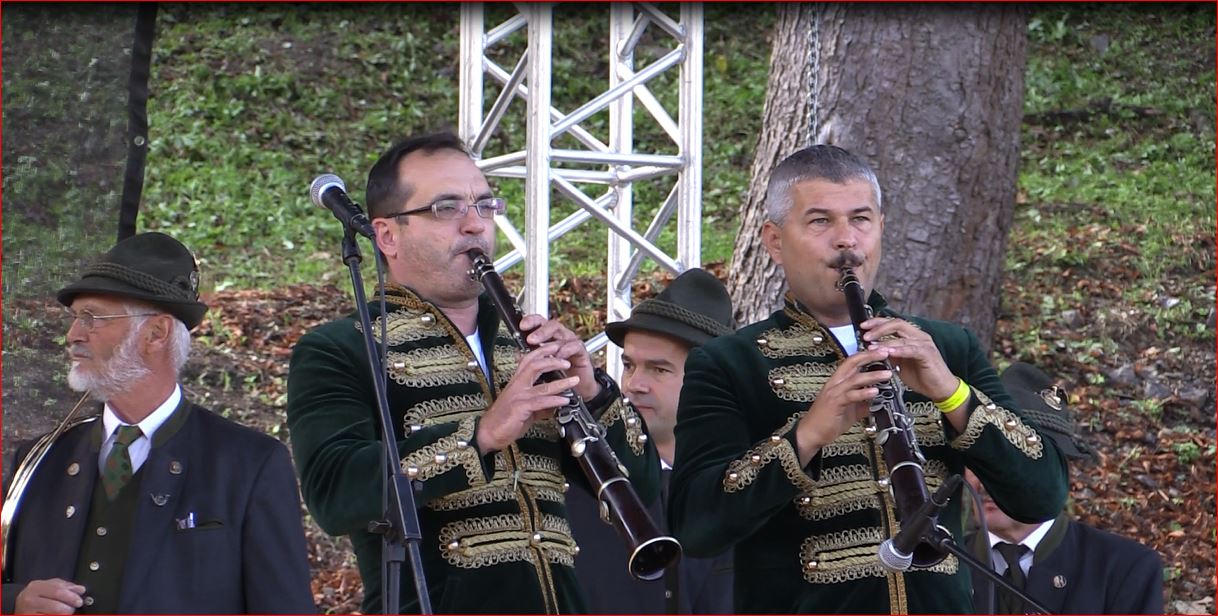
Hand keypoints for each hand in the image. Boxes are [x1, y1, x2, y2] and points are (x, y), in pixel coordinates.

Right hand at [15, 578, 84, 613]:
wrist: (18, 604)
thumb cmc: (36, 595)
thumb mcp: (49, 585)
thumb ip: (65, 586)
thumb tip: (80, 589)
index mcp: (36, 587)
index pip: (58, 591)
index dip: (71, 596)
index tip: (79, 600)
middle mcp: (30, 600)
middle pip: (57, 606)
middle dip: (69, 608)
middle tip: (74, 608)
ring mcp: (28, 612)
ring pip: (54, 615)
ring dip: (64, 614)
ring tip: (65, 612)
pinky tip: (57, 615)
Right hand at [477, 342, 577, 452]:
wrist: (488, 433)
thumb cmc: (504, 420)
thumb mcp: (524, 408)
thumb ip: (539, 404)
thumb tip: (553, 405)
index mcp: (516, 382)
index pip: (529, 360)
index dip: (542, 351)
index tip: (555, 347)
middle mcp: (517, 385)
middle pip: (535, 365)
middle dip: (553, 361)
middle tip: (567, 362)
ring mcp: (518, 396)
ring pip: (542, 385)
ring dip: (561, 383)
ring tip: (574, 381)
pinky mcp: (520, 408)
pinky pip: (540, 402)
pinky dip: (554, 400)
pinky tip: (564, 400)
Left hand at [518, 314, 598, 399]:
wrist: (578, 386)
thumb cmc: (559, 372)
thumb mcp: (542, 364)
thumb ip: (531, 356)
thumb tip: (516, 352)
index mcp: (549, 336)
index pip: (540, 322)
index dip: (531, 321)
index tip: (522, 326)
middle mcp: (561, 336)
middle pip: (552, 325)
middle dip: (540, 331)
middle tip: (531, 339)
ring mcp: (571, 342)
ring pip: (563, 334)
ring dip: (552, 342)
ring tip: (542, 350)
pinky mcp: (581, 351)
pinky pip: (574, 346)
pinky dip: (566, 350)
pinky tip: (559, 356)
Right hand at [794, 348, 892, 464]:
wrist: (811, 433)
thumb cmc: (828, 420)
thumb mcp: (850, 409)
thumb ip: (863, 402)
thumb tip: (879, 399)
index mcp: (837, 382)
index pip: (852, 362)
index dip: (866, 355)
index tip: (880, 351)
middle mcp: (835, 383)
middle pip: (852, 363)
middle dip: (869, 356)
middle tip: (885, 352)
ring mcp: (834, 393)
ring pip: (854, 379)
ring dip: (872, 375)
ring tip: (887, 374)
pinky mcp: (835, 404)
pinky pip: (851, 396)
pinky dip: (864, 393)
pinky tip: (875, 392)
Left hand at [860, 317, 956, 401]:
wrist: (940, 389)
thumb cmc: (922, 376)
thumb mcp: (900, 363)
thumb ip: (889, 354)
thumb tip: (872, 348)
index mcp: (912, 336)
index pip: (893, 322)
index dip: (878, 322)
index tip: (863, 325)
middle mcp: (919, 336)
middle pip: (897, 324)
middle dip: (879, 328)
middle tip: (866, 335)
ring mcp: (924, 344)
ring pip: (902, 337)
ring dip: (885, 341)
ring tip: (871, 346)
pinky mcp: (928, 354)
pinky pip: (912, 349)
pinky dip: (899, 350)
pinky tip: (888, 352)